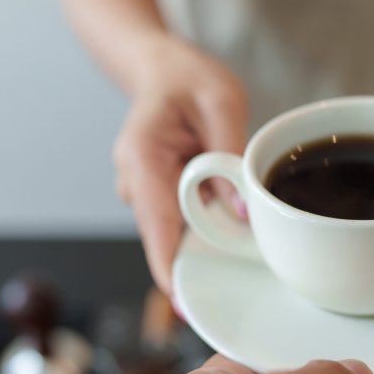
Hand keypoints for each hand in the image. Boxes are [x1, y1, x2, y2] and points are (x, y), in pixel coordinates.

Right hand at [115, 37, 248, 293]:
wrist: (163, 73)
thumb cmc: (189, 81)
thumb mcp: (221, 102)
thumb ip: (229, 152)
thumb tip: (240, 211)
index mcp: (143, 155)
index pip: (154, 219)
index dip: (166, 262)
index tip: (179, 299)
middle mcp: (134, 179)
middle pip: (161, 235)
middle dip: (191, 261)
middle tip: (227, 277)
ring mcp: (139, 191)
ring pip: (169, 231)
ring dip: (199, 239)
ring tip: (230, 230)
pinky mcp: (153, 197)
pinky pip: (175, 222)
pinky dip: (197, 227)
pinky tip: (219, 216)